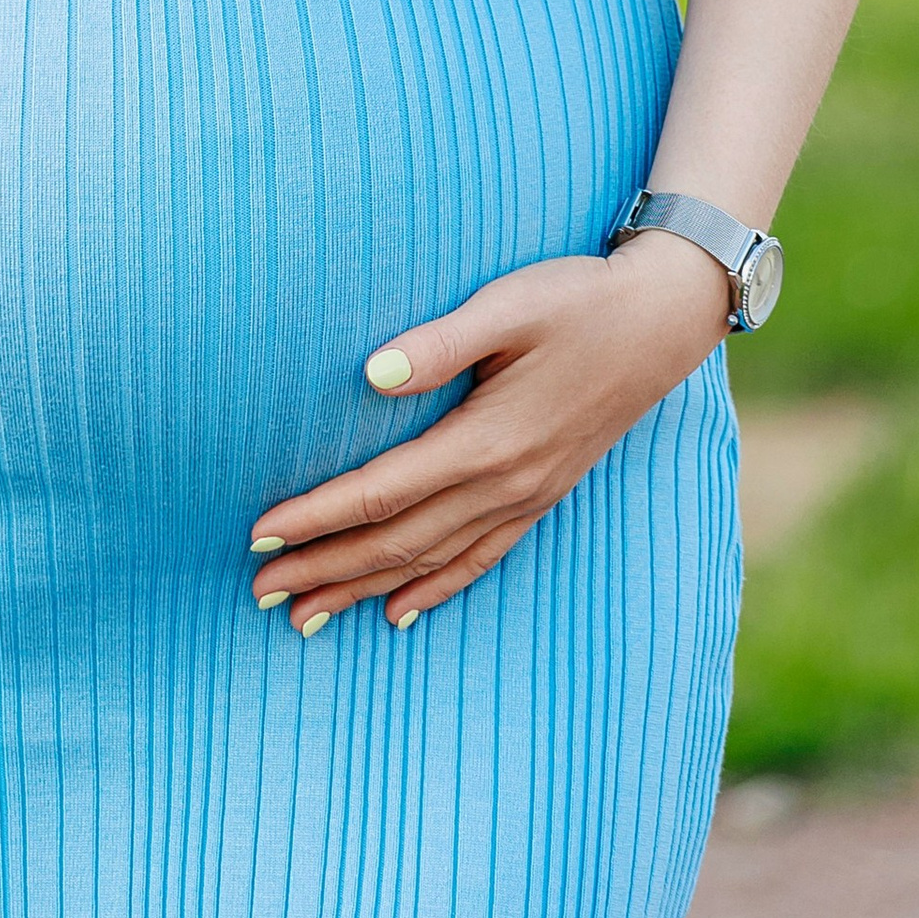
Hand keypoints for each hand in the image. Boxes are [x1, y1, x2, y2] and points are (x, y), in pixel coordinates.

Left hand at [244, 227, 726, 633]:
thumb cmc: (576, 301)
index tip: (259, 533)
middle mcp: (504, 485)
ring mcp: (526, 498)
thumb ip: (440, 343)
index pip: (380, 494)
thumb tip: (372, 372)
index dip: (316, 516)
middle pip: (396, 543)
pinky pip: (480, 559)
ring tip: (307, 616)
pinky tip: (400, 613)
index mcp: (486, 441)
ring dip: (365, 590)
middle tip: (259, 590)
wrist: (659, 323)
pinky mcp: (541, 496)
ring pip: (431, 563)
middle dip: (324, 568)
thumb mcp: (507, 306)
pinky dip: (435, 590)